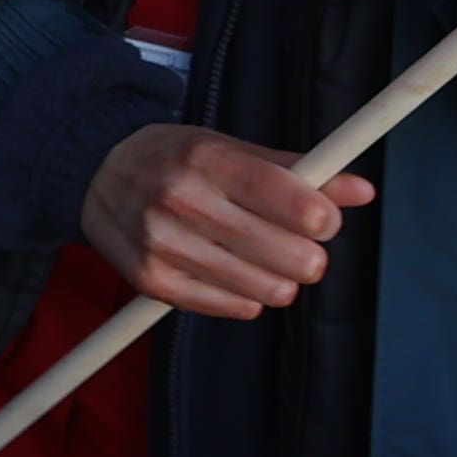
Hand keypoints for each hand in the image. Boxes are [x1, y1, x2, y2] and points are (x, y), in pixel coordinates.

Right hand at [81, 124, 371, 318]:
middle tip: (296, 245)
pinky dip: (246, 297)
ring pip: (269, 291)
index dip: (325, 220)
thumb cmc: (176, 159)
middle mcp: (182, 199)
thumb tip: (361, 190)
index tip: (321, 219)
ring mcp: (164, 243)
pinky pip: (236, 308)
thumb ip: (299, 171)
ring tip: (260, 258)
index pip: (297, 204)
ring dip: (278, 279)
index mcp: (209, 158)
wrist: (96, 173)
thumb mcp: (232, 148)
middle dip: (309, 257)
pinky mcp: (152, 280)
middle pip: (293, 257)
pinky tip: (231, 272)